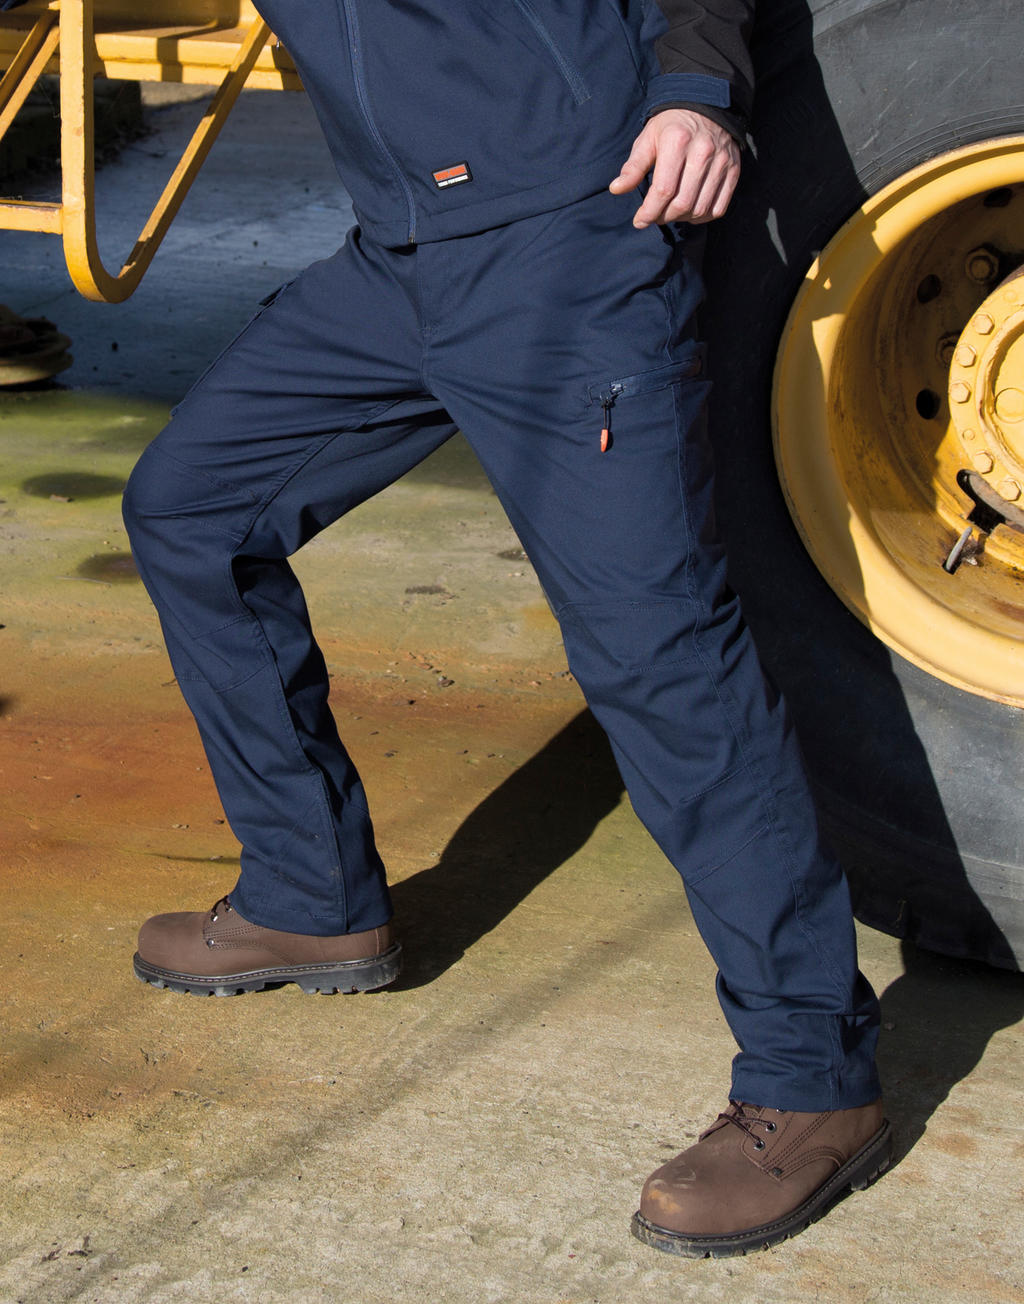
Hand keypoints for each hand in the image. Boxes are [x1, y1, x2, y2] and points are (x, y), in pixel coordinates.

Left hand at [609, 109, 740, 227]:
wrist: (706, 105)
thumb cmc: (671, 126)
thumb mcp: (648, 139)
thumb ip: (633, 166)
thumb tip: (616, 189)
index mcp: (677, 142)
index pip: (663, 190)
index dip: (649, 212)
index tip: (639, 221)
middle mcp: (703, 152)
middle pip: (682, 204)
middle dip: (663, 217)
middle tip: (654, 216)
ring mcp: (721, 162)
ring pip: (700, 209)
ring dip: (682, 219)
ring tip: (670, 212)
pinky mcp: (733, 170)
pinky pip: (718, 207)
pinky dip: (702, 217)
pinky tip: (690, 211)